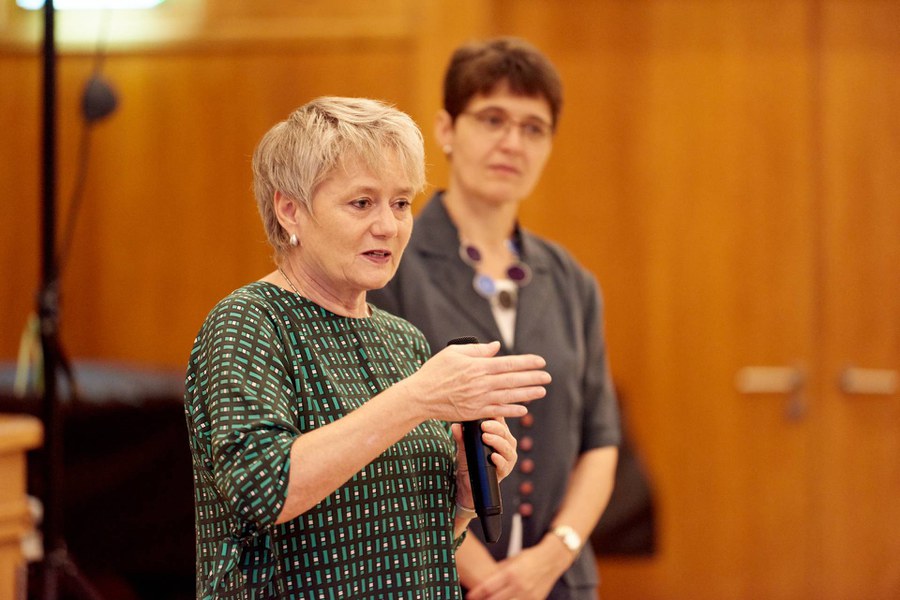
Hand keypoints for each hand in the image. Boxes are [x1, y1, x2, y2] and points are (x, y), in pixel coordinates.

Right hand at [402, 341, 549, 422]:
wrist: (420, 396)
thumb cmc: (434, 372)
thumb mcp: (453, 353)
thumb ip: (477, 350)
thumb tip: (496, 347)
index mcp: (477, 367)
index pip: (508, 363)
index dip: (527, 363)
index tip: (541, 362)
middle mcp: (481, 383)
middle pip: (513, 380)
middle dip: (532, 378)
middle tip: (547, 377)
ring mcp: (479, 399)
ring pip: (509, 396)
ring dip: (528, 394)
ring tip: (541, 391)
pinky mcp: (475, 412)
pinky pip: (498, 412)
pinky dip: (512, 411)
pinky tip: (523, 409)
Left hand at [451, 418, 516, 508]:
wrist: (468, 482)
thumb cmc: (469, 459)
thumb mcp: (463, 446)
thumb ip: (461, 436)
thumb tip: (456, 425)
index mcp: (500, 434)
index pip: (500, 421)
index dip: (496, 415)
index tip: (487, 411)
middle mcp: (507, 443)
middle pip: (504, 432)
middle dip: (495, 428)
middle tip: (483, 425)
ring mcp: (508, 457)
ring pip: (507, 447)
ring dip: (497, 441)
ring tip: (486, 437)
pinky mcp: (505, 470)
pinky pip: (505, 464)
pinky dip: (499, 460)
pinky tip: (493, 457)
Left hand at [464, 542, 565, 599]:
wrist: (552, 560)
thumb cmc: (530, 558)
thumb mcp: (511, 560)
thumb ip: (498, 571)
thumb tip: (484, 578)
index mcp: (510, 573)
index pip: (488, 587)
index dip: (476, 594)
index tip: (470, 596)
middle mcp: (519, 585)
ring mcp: (528, 595)